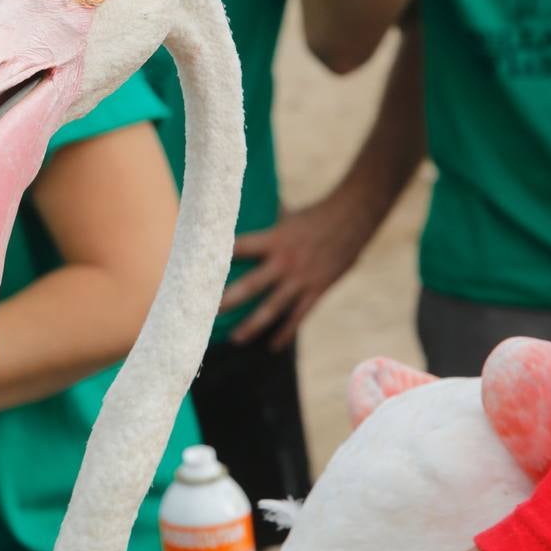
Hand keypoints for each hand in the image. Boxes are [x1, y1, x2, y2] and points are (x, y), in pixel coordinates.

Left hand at [220, 197, 376, 349]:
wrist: (354, 218)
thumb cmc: (316, 213)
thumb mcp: (287, 214)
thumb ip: (265, 218)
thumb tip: (244, 204)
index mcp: (273, 239)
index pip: (238, 249)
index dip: (218, 259)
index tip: (196, 270)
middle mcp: (284, 262)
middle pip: (251, 285)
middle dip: (228, 300)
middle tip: (206, 313)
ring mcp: (301, 279)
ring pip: (272, 308)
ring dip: (252, 325)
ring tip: (234, 338)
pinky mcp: (317, 290)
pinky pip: (298, 317)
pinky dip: (285, 333)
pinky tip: (273, 346)